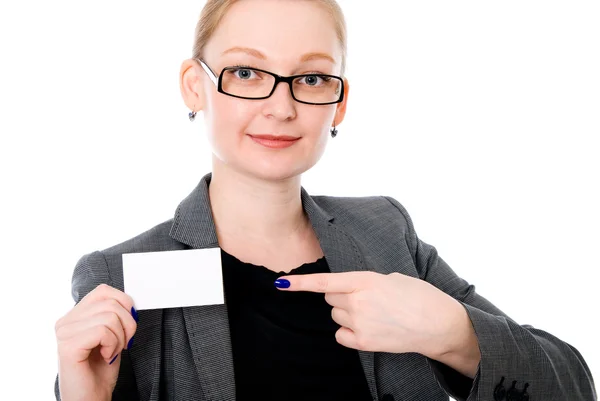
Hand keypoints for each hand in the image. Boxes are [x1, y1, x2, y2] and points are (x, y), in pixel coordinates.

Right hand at [55, 284, 137, 400]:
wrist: (91, 398)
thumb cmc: (101, 369)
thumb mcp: (111, 335)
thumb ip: (114, 314)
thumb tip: (130, 300)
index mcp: (74, 316)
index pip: (103, 291)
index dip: (124, 303)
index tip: (129, 324)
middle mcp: (65, 321)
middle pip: (110, 302)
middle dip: (128, 323)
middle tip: (124, 342)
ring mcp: (64, 333)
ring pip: (109, 316)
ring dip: (120, 337)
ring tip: (112, 351)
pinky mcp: (68, 346)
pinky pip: (103, 331)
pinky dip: (113, 344)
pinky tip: (106, 356)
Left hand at [275, 271, 465, 357]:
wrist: (437, 324)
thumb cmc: (418, 296)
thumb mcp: (391, 278)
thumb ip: (365, 281)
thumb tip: (350, 289)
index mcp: (365, 280)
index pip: (324, 282)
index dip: (300, 283)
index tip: (281, 283)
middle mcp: (358, 301)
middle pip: (329, 299)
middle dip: (341, 296)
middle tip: (365, 298)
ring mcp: (360, 323)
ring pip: (336, 316)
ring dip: (347, 313)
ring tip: (373, 314)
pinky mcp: (363, 342)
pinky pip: (341, 334)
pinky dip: (349, 331)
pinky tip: (368, 328)